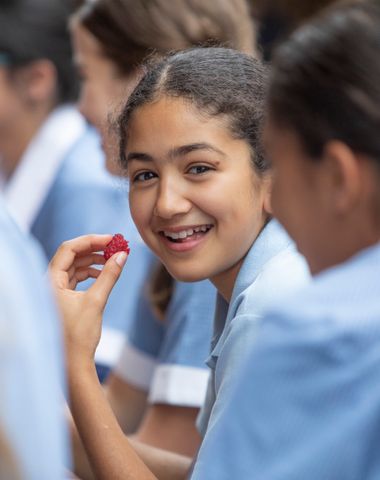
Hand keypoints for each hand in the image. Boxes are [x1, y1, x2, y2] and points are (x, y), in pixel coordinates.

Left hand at [49, 235, 127, 365]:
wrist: (72, 364)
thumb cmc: (79, 336)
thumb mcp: (97, 301)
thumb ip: (109, 275)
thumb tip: (122, 255)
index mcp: (50, 281)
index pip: (68, 249)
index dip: (91, 241)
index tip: (111, 239)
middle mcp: (48, 283)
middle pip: (71, 256)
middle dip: (94, 249)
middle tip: (115, 246)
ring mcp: (54, 291)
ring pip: (73, 266)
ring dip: (93, 261)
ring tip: (112, 259)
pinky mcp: (61, 299)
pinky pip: (75, 278)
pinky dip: (89, 273)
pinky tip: (102, 274)